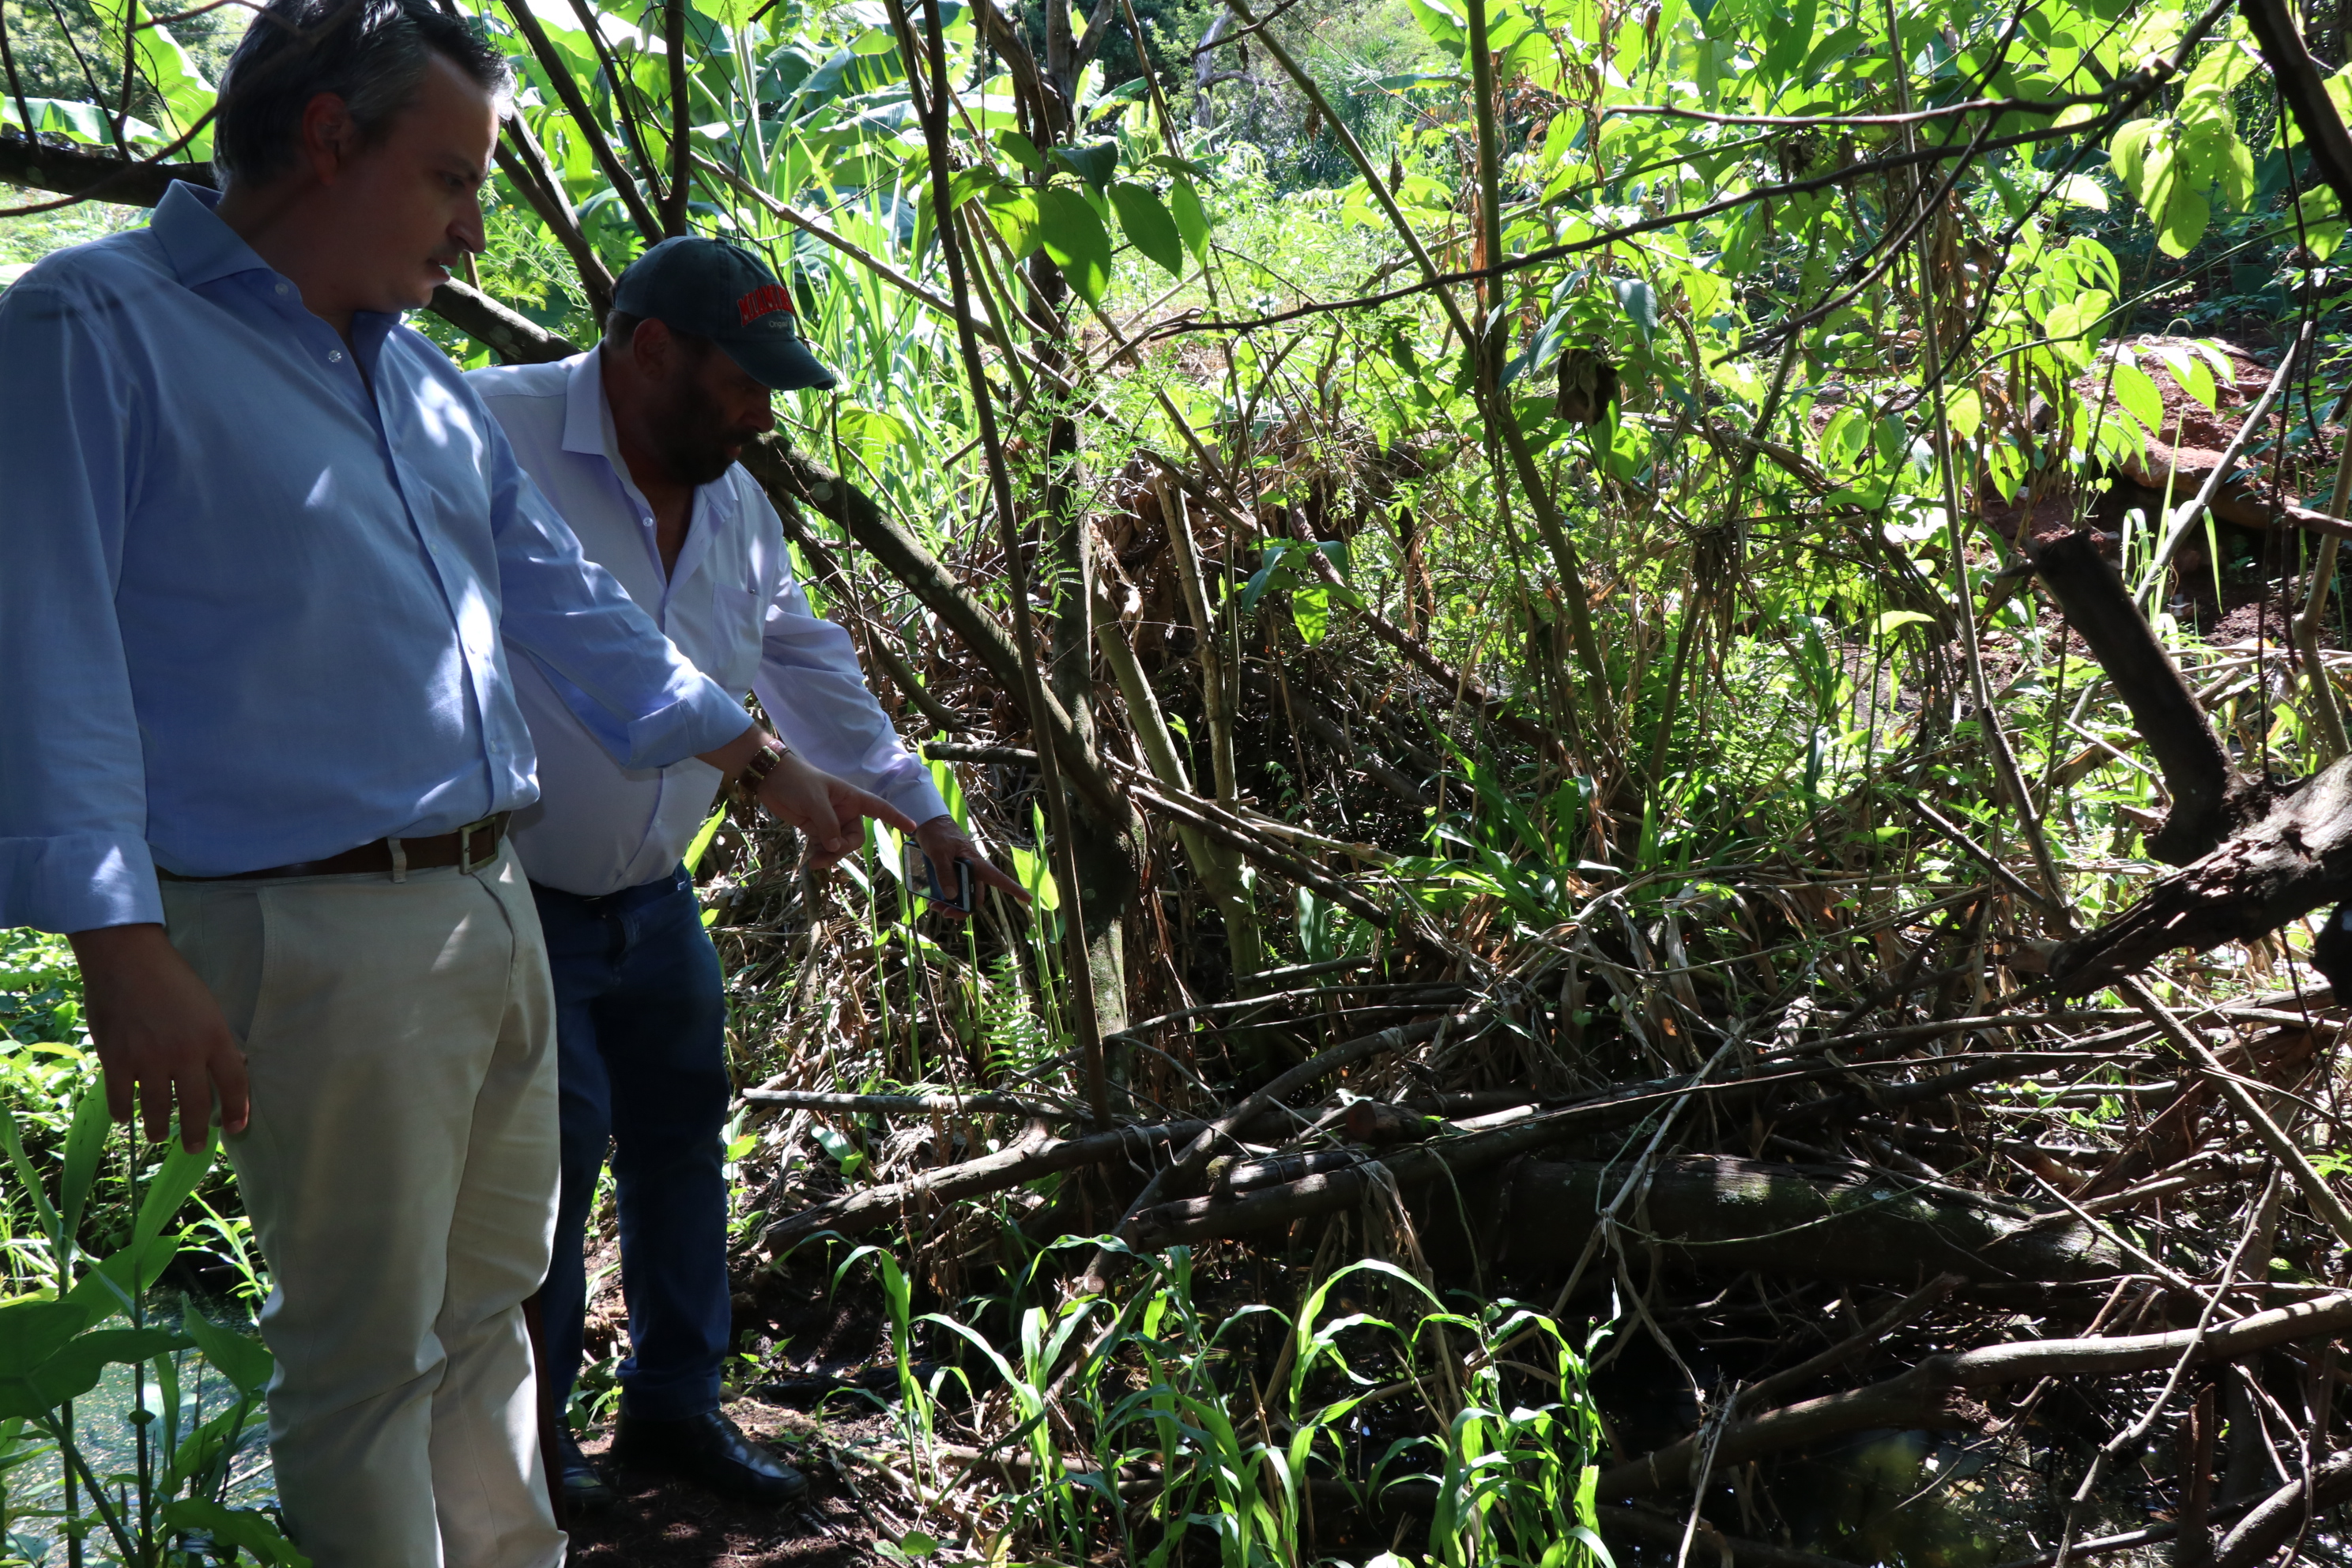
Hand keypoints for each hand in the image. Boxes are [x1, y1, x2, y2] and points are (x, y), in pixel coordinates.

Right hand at [68, 923, 248, 1150]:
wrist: (127, 959)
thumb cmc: (172, 978)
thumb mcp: (208, 1006)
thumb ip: (217, 1039)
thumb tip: (236, 1064)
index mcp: (214, 1037)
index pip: (234, 1083)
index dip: (237, 1109)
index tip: (236, 1128)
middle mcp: (184, 1053)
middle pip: (194, 1105)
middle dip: (195, 1133)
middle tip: (194, 1148)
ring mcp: (148, 1059)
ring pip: (156, 1108)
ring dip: (158, 1128)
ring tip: (159, 1136)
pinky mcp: (116, 1059)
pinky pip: (119, 1097)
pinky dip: (122, 1112)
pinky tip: (125, 1117)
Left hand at [756, 748, 918, 865]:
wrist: (770, 778)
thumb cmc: (796, 781)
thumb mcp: (814, 801)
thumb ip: (827, 825)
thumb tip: (836, 847)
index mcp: (851, 797)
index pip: (879, 808)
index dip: (896, 817)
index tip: (913, 827)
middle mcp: (844, 810)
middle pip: (855, 837)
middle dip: (843, 850)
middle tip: (825, 855)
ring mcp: (830, 821)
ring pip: (839, 845)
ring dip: (830, 856)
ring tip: (814, 863)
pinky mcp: (815, 828)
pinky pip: (824, 846)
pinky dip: (820, 854)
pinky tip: (810, 860)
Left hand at [913, 815, 1026, 912]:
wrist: (929, 823)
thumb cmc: (939, 834)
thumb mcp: (940, 852)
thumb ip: (945, 873)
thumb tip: (952, 896)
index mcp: (977, 864)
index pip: (999, 879)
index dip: (1015, 889)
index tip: (1028, 898)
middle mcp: (973, 872)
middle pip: (976, 898)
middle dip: (963, 910)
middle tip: (945, 912)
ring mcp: (963, 874)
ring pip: (963, 897)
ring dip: (952, 906)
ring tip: (936, 907)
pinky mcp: (952, 874)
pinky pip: (953, 892)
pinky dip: (945, 900)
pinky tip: (934, 901)